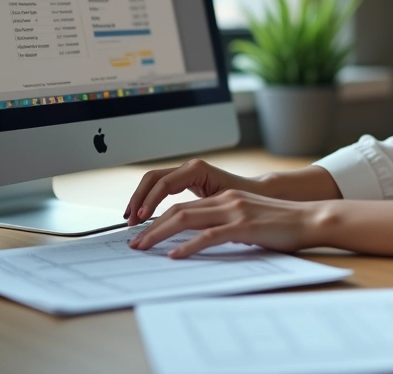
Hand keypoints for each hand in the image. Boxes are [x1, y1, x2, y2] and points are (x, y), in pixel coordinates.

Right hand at [124, 158, 256, 225]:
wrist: (262, 192)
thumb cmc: (249, 199)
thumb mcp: (224, 205)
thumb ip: (204, 212)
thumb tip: (184, 224)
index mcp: (197, 170)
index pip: (164, 183)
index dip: (150, 201)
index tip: (141, 218)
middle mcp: (190, 168)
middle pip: (153, 178)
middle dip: (138, 198)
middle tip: (130, 221)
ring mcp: (187, 173)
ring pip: (153, 181)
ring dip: (140, 199)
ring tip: (130, 219)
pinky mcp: (187, 181)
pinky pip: (161, 187)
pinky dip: (149, 199)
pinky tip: (143, 214)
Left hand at [127, 190, 325, 257]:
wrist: (310, 220)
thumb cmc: (282, 224)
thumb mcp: (248, 219)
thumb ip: (225, 225)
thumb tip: (201, 242)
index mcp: (226, 197)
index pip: (183, 206)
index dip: (158, 218)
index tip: (143, 232)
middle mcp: (226, 200)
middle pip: (178, 210)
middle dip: (151, 226)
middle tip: (134, 243)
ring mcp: (234, 211)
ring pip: (186, 219)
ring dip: (159, 234)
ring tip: (143, 248)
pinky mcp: (244, 226)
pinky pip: (209, 236)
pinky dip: (189, 246)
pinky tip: (175, 256)